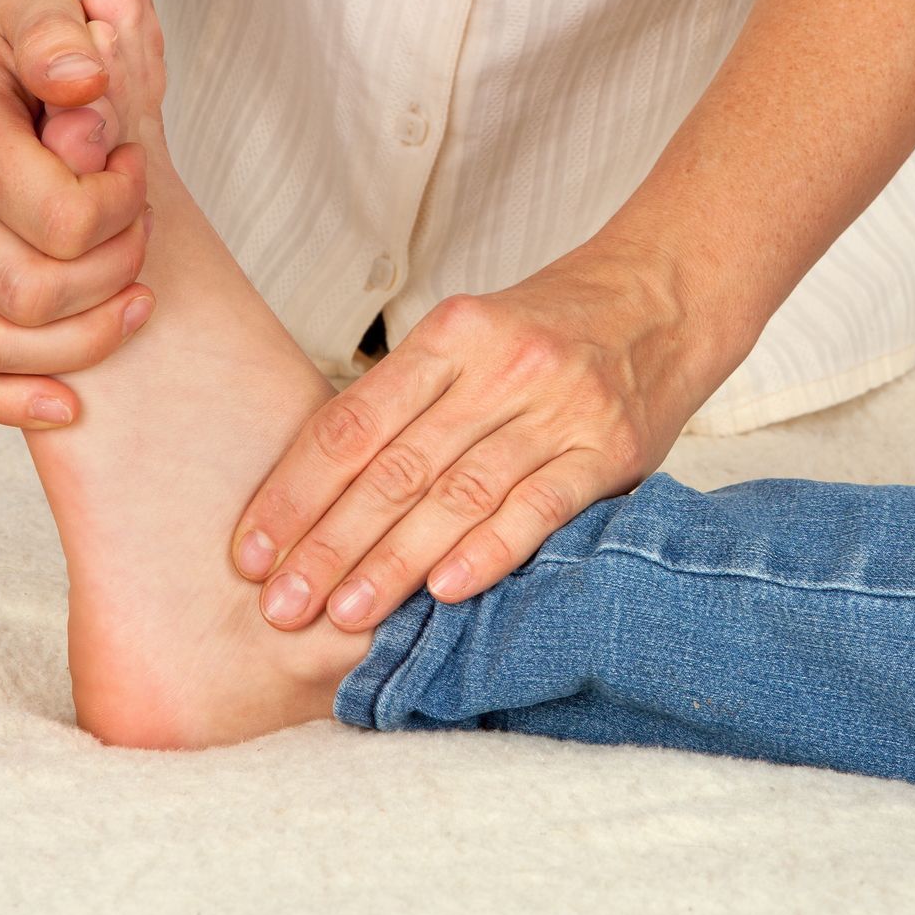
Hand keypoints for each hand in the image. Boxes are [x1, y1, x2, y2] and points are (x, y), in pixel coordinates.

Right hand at [0, 0, 168, 427]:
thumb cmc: (25, 47)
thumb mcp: (45, 9)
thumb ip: (67, 31)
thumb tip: (83, 77)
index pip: (59, 212)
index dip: (123, 200)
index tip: (136, 161)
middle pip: (31, 288)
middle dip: (113, 268)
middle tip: (142, 227)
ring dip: (87, 332)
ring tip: (135, 293)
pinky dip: (14, 398)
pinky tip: (70, 401)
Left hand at [229, 240, 736, 631]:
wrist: (663, 300)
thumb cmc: (548, 330)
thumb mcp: (470, 337)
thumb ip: (410, 402)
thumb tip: (315, 496)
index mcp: (452, 333)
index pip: (353, 423)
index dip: (295, 491)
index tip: (252, 551)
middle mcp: (502, 367)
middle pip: (397, 468)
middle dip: (330, 544)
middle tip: (281, 606)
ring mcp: (560, 409)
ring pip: (459, 496)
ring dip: (394, 564)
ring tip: (344, 614)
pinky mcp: (610, 451)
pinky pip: (538, 510)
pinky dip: (488, 553)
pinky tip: (443, 592)